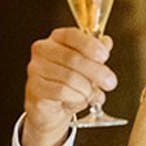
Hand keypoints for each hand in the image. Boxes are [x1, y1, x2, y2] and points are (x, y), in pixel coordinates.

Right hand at [21, 28, 114, 145]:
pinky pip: (61, 91)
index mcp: (56, 39)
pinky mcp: (35, 87)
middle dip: (96, 72)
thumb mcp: (87, 68)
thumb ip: (96, 53)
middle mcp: (43, 50)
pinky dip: (76, 98)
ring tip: (91, 95)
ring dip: (87, 89)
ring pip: (69, 77)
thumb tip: (106, 42)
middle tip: (109, 82)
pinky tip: (78, 99)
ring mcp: (36, 68)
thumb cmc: (69, 85)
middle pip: (73, 58)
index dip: (90, 45)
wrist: (52, 110)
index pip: (72, 35)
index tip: (104, 56)